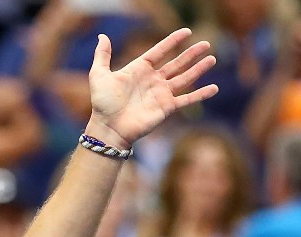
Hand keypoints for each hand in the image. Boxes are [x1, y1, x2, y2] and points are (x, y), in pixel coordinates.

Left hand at [87, 28, 217, 148]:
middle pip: (176, 63)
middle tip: (206, 43)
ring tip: (212, 59)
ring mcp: (161, 94)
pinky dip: (201, 94)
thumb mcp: (99, 75)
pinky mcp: (167, 108)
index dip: (172, 41)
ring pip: (185, 78)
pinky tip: (214, 88)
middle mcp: (153, 80)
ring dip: (199, 69)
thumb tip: (102, 36)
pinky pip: (187, 99)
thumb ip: (102, 55)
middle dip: (191, 54)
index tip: (186, 31)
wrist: (109, 127)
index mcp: (139, 70)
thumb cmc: (103, 103)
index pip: (159, 51)